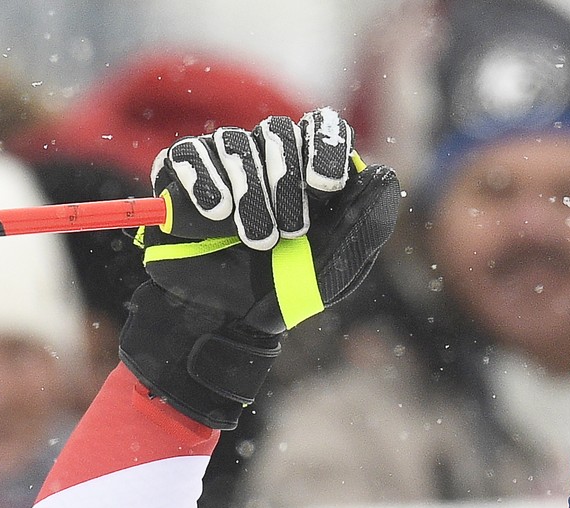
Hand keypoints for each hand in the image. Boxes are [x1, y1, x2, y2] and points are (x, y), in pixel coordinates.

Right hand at [119, 108, 400, 428]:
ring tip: (258, 242)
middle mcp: (270, 156)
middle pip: (277, 131)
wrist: (232, 319)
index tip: (324, 186)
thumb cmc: (292, 289)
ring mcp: (225, 161)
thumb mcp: (341, 263)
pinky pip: (189, 155)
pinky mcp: (182, 174)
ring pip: (234, 143)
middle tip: (291, 233)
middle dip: (285, 181)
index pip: (323, 126)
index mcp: (314, 170)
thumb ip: (369, 221)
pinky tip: (218, 217)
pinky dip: (205, 182)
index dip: (325, 146)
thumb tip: (387, 174)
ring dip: (249, 194)